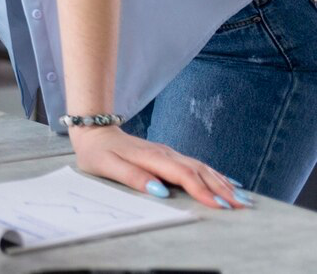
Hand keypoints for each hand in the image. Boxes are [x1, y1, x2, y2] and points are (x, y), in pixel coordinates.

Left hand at [70, 126, 248, 208]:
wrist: (94, 131)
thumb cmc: (98, 152)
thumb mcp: (107, 166)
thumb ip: (133, 177)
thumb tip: (160, 191)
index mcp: (152, 157)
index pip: (183, 175)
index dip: (202, 191)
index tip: (220, 206)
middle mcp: (165, 153)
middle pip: (199, 171)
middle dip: (222, 189)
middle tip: (243, 207)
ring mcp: (169, 153)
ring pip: (202, 168)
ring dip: (224, 183)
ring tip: (244, 199)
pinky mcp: (170, 155)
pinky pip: (198, 165)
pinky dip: (216, 175)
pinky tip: (230, 182)